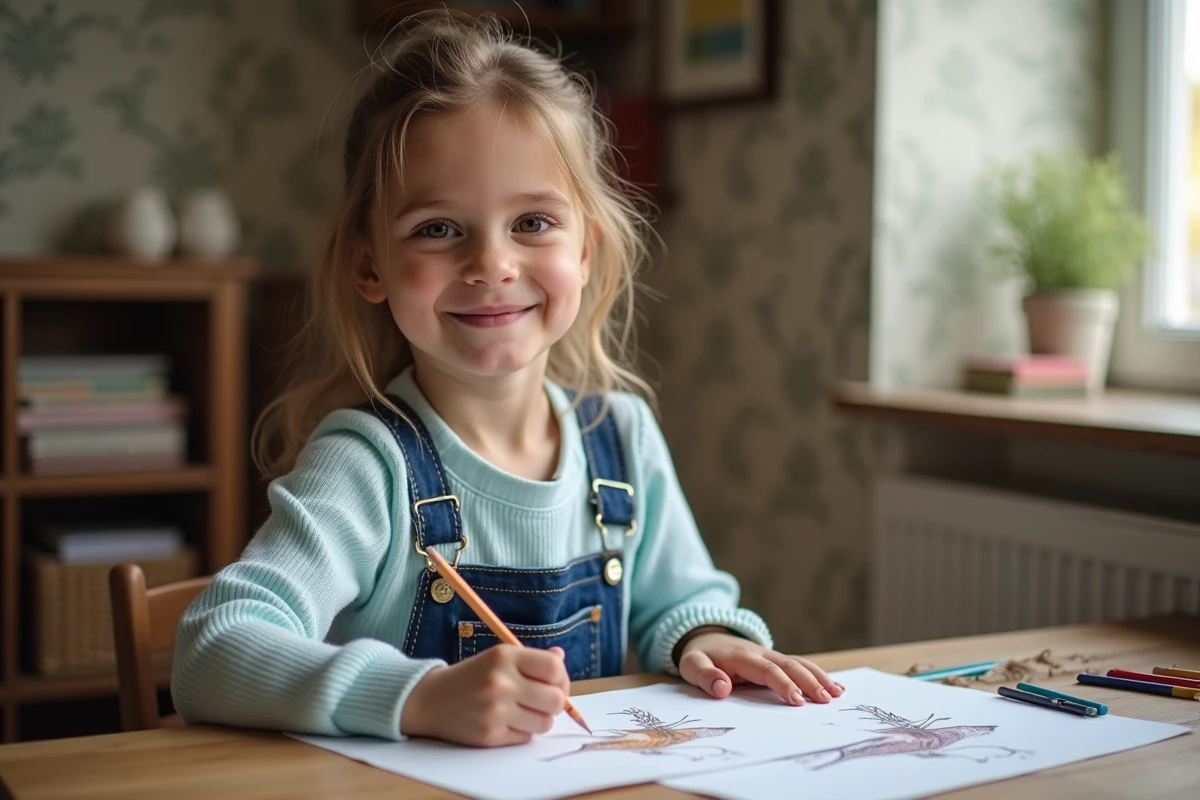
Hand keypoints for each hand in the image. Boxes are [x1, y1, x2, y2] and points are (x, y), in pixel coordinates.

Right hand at [401, 645, 571, 746]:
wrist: (431, 699)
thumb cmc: (472, 676)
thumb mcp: (499, 657)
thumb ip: (532, 659)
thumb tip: (560, 657)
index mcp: (505, 656)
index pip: (554, 668)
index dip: (561, 677)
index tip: (555, 682)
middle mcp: (500, 682)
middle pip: (555, 699)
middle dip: (554, 702)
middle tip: (542, 700)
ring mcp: (495, 711)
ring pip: (545, 723)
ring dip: (539, 719)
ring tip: (523, 711)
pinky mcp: (490, 735)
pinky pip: (526, 737)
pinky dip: (522, 731)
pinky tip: (507, 721)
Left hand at [678, 631, 844, 706]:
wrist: (705, 637)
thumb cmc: (700, 656)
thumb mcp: (692, 665)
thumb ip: (704, 676)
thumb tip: (722, 689)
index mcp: (742, 657)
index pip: (767, 670)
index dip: (783, 684)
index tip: (797, 701)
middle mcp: (762, 653)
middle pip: (790, 665)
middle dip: (809, 681)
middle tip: (826, 700)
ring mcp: (771, 655)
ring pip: (800, 663)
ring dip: (819, 677)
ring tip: (838, 694)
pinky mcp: (776, 660)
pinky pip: (800, 665)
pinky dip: (818, 674)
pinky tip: (836, 687)